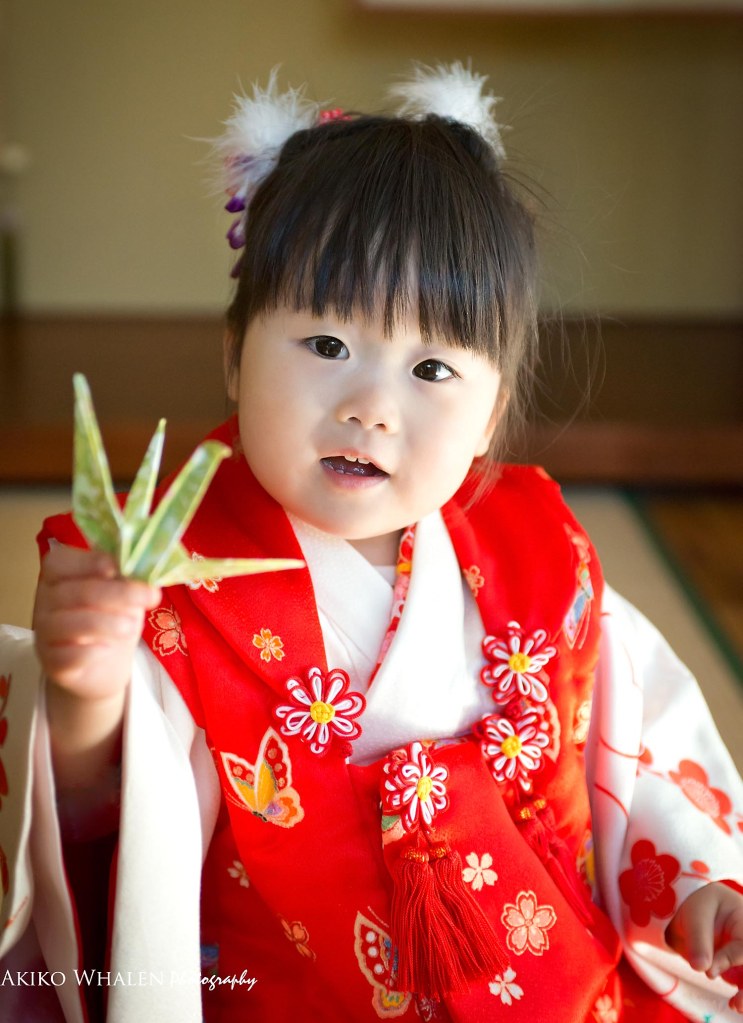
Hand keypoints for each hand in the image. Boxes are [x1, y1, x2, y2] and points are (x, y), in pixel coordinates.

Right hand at [34, 544, 159, 699]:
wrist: (103, 665)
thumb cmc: (111, 617)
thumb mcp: (122, 592)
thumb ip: (126, 578)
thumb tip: (145, 572)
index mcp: (58, 576)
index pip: (59, 562)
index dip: (88, 562)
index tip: (116, 569)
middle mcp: (45, 602)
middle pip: (75, 593)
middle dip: (118, 593)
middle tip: (150, 597)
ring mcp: (45, 634)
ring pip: (69, 624)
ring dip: (107, 623)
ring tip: (132, 627)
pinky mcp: (52, 663)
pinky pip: (69, 656)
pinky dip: (92, 652)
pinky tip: (107, 649)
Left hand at [666, 881, 742, 1012]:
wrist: (696, 911)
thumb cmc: (698, 907)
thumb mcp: (695, 914)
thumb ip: (698, 939)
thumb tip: (701, 968)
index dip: (729, 960)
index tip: (709, 970)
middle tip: (738, 1003)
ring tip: (736, 1005)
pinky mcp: (742, 968)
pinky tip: (734, 1004)